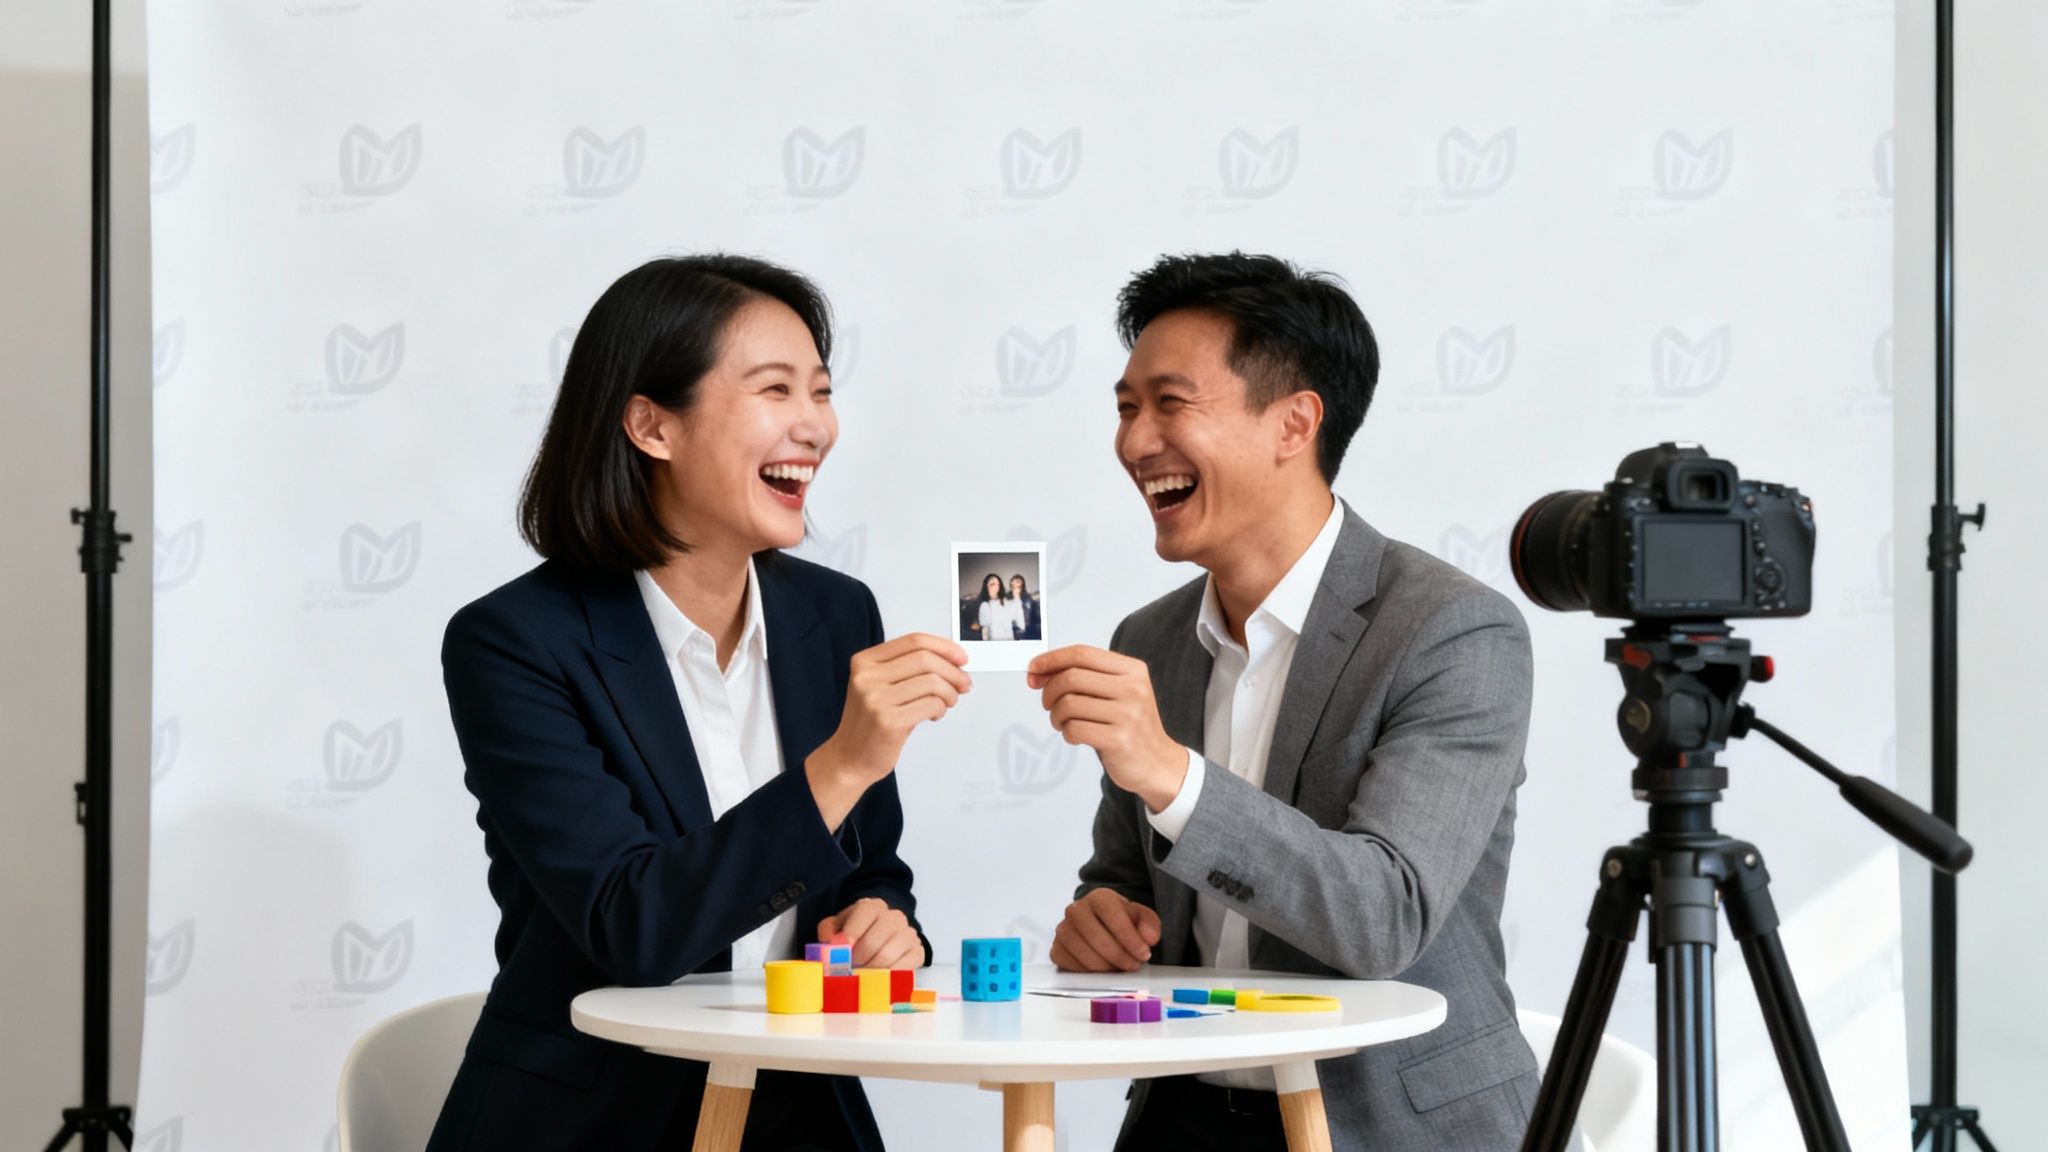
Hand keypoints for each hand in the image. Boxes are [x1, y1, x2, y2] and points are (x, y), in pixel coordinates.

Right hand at [806, 633, 969, 829]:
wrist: (850, 758)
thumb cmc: (870, 723)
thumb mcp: (881, 686)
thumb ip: (909, 670)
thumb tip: (954, 662)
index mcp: (865, 661)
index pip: (914, 641)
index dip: (944, 647)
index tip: (961, 657)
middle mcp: (867, 677)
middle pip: (925, 659)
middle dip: (953, 672)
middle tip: (963, 684)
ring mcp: (875, 699)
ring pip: (932, 682)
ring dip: (949, 694)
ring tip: (946, 703)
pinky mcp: (888, 721)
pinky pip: (931, 704)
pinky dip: (941, 709)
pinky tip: (933, 715)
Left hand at [817, 898, 922, 968]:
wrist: (882, 936)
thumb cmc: (855, 932)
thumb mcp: (837, 927)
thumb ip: (828, 932)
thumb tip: (830, 945)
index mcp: (873, 906)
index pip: (864, 914)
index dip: (851, 934)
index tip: (841, 951)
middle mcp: (894, 917)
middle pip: (873, 942)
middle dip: (856, 960)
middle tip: (846, 971)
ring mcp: (908, 934)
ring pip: (887, 957)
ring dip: (868, 971)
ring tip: (859, 976)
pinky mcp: (917, 952)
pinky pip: (903, 969)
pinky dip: (886, 978)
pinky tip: (876, 980)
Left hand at [1026, 645, 1186, 812]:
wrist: (1157, 763)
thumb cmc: (1129, 724)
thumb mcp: (1117, 692)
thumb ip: (1084, 678)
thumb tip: (1038, 671)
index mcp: (1132, 670)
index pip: (1082, 654)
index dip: (1051, 659)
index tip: (1033, 668)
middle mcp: (1133, 689)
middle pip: (1071, 677)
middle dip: (1049, 691)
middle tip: (1048, 704)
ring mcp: (1128, 715)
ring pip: (1068, 704)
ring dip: (1056, 716)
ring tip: (1063, 722)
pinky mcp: (1119, 740)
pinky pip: (1074, 729)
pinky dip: (1067, 733)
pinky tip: (1076, 735)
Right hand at [1051, 888, 1161, 972]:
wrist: (1102, 925)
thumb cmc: (1120, 921)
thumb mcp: (1141, 917)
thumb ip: (1150, 924)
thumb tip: (1149, 937)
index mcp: (1098, 897)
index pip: (1112, 914)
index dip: (1129, 937)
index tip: (1144, 953)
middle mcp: (1076, 910)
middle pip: (1096, 937)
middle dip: (1119, 956)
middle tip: (1134, 965)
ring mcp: (1063, 930)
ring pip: (1084, 954)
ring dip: (1106, 967)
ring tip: (1120, 968)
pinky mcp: (1056, 949)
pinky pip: (1071, 966)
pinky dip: (1089, 973)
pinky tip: (1102, 971)